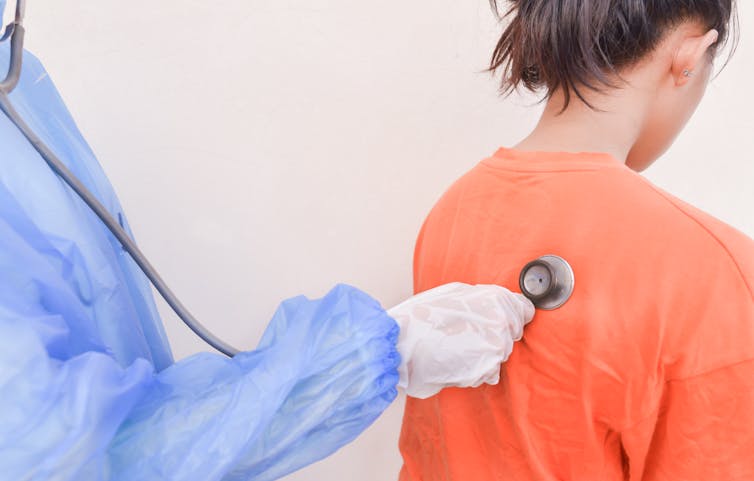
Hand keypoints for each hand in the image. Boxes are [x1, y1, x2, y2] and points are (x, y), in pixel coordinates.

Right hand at [388, 282, 534, 398]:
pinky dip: (477, 368)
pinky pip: (490, 371)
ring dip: (485, 352)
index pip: (524, 310)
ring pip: (501, 352)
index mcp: (495, 298)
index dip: (514, 315)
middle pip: (513, 332)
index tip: (504, 319)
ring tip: (458, 345)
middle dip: (497, 334)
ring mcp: (496, 347)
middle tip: (470, 333)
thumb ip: (484, 299)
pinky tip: (458, 359)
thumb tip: (500, 305)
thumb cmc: (423, 317)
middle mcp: (501, 322)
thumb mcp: (454, 293)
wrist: (402, 345)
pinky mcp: (487, 369)